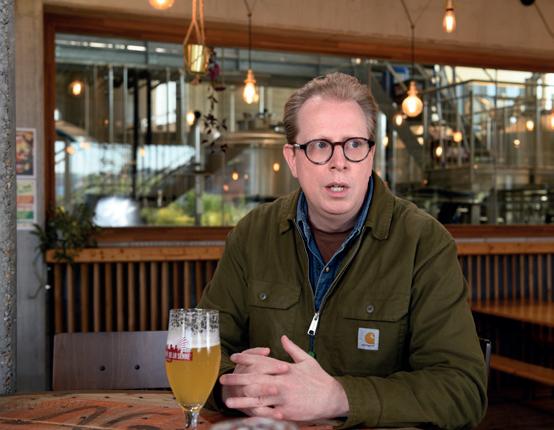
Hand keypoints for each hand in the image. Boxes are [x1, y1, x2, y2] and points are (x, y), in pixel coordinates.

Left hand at [220, 335, 348, 420]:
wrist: (332, 397)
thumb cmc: (319, 379)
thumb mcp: (307, 359)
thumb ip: (292, 349)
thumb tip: (283, 338)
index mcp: (286, 368)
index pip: (262, 361)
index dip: (247, 358)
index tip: (234, 357)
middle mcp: (282, 382)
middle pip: (255, 379)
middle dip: (238, 379)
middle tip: (223, 379)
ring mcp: (284, 398)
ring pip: (259, 399)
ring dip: (242, 400)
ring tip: (228, 401)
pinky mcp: (287, 412)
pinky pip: (269, 414)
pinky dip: (257, 414)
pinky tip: (246, 415)